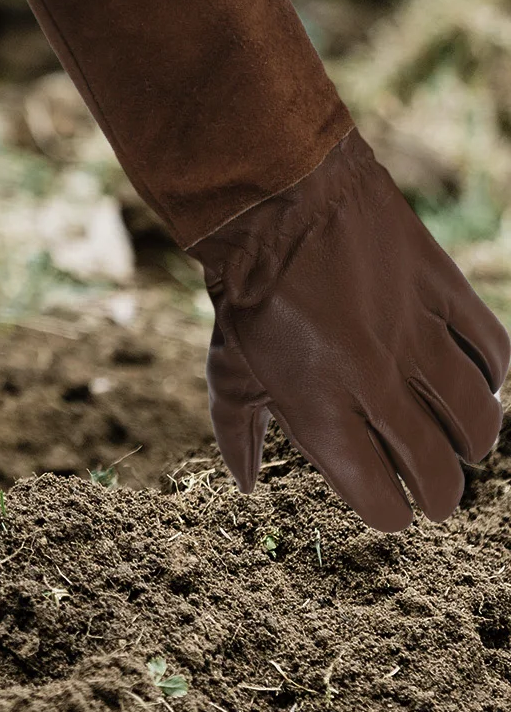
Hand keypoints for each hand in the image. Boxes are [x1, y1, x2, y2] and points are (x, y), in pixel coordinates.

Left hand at [198, 132, 508, 529]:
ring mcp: (415, 336)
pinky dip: (492, 375)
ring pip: (478, 417)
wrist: (276, 198)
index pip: (378, 494)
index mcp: (317, 408)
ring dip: (474, 442)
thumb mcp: (228, 365)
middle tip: (439, 499)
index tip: (391, 512)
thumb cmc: (247, 290)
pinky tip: (480, 382)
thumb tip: (247, 483)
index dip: (389, 513)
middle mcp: (374, 382)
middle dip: (441, 495)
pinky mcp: (444, 292)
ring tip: (463, 447)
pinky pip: (493, 351)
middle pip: (435, 467)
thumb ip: (238, 429)